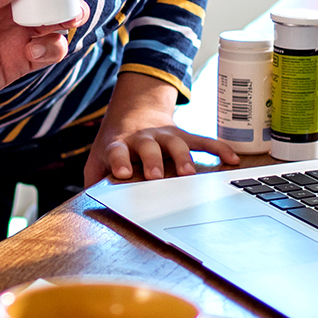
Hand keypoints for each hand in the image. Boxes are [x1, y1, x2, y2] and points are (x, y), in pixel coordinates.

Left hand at [88, 121, 240, 184]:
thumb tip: (85, 207)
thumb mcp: (98, 158)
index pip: (117, 152)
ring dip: (183, 157)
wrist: (132, 110)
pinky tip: (232, 159)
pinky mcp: (183, 135)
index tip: (123, 173)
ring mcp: (164, 135)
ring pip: (176, 143)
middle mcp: (143, 138)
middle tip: (157, 176)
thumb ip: (93, 180)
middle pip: (149, 147)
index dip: (119, 160)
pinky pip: (202, 141)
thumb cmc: (116, 144)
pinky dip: (218, 148)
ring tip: (190, 174)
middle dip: (153, 160)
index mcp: (120, 145)